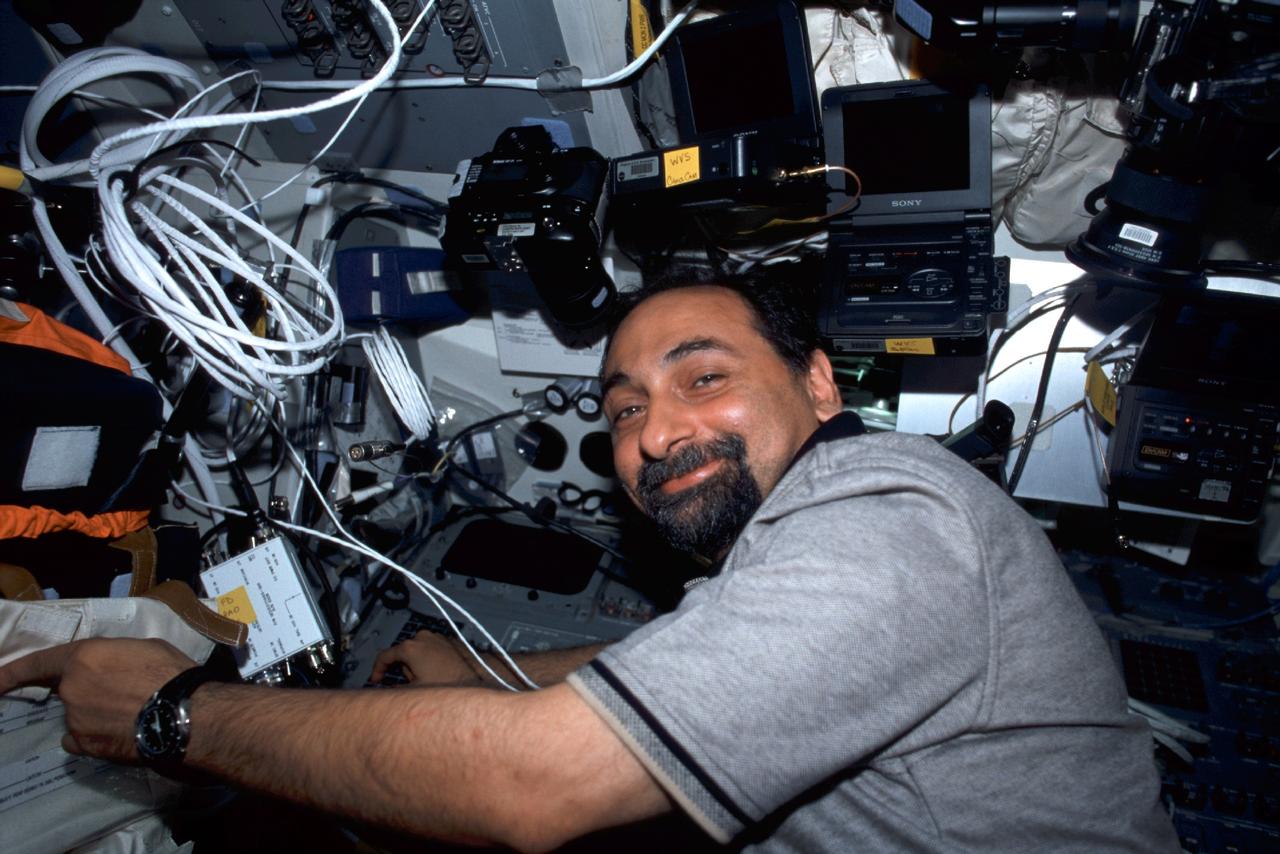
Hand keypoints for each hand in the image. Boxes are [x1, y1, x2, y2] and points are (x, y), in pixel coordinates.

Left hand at [0, 638, 195, 761]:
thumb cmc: (170, 673)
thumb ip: (114, 657)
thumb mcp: (144, 649)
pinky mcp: (85, 745)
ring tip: (132, 714)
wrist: (185, 714)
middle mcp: (71, 689)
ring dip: (96, 713)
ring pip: (78, 714)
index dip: (12, 671)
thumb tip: (110, 669)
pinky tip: (119, 732)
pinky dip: (94, 735)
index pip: (38, 663)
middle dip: (88, 690)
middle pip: (67, 689)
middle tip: (124, 692)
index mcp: (83, 658)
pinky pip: (80, 738)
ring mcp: (74, 719)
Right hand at [368, 630, 487, 686]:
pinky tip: (436, 673)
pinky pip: (429, 650)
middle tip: (410, 684)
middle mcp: (422, 638)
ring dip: (416, 665)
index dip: (377, 670)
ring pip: (416, 652)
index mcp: (410, 647)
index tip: (376, 679)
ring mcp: (435, 637)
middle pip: (401, 654)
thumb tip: (387, 688)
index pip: (384, 656)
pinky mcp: (446, 640)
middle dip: (402, 669)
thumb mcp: (414, 689)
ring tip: (428, 679)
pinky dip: (428, 660)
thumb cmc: (449, 681)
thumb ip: (395, 686)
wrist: (475, 676)